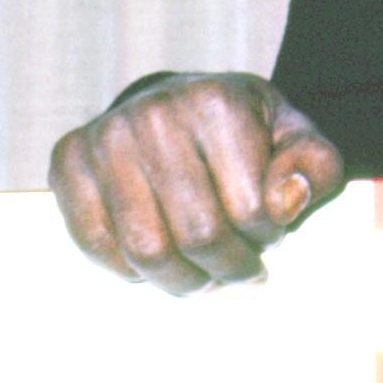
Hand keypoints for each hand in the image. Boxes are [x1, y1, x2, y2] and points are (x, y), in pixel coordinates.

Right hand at [47, 71, 347, 294]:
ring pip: (144, 250)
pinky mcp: (67, 159)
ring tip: (203, 277)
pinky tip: (157, 261)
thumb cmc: (246, 133)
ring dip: (181, 281)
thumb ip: (314, 169)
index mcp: (216, 101)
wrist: (179, 104)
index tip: (269, 231)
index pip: (250, 210)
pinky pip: (93, 243)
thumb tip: (284, 202)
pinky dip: (128, 270)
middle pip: (196, 235)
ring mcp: (104, 134)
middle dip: (226, 269)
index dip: (267, 237)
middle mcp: (154, 111)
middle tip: (239, 271)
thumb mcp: (297, 141)